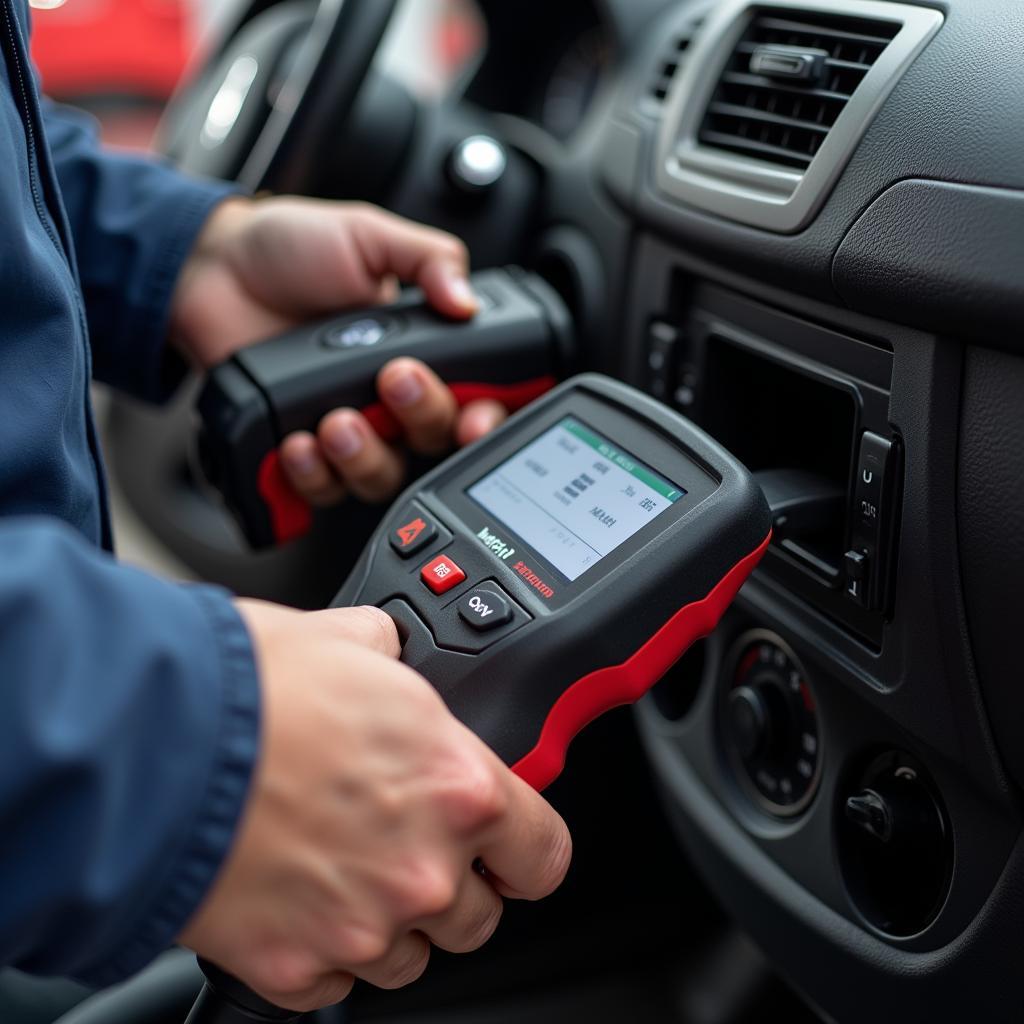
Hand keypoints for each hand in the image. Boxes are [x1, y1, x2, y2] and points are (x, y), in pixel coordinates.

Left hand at [170, 196, 508, 504]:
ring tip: (336, 422)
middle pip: (431, 443)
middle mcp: (389, 402)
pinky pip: (319, 489)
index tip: (474, 415)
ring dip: (364, 457)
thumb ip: (428, 259)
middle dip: (422, 419)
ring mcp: (346, 431)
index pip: (471, 401)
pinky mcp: (299, 453)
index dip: (484, 418)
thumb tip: (468, 300)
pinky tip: (296, 444)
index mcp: (422, 355)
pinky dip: (311, 476)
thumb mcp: (368, 235)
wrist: (213, 268)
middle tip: (393, 381)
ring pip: (380, 476)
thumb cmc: (291, 249)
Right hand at [179, 603, 571, 1011]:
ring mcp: (360, 927)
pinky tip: (291, 895)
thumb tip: (389, 652)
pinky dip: (320, 949)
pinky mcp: (293, 967)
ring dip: (388, 920)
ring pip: (410, 957)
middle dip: (450, 884)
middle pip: (479, 916)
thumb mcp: (348, 640)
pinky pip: (333, 983)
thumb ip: (393, 658)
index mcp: (457, 786)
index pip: (544, 853)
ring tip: (338, 866)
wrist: (147, 743)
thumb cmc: (246, 687)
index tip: (511, 850)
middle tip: (401, 842)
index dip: (528, 851)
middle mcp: (423, 868)